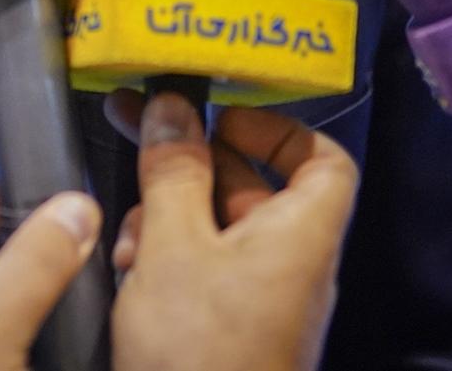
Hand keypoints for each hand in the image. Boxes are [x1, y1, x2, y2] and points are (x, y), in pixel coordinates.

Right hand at [106, 92, 356, 370]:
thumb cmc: (199, 352)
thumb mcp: (173, 245)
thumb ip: (173, 171)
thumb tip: (171, 105)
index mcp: (300, 233)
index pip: (323, 160)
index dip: (277, 128)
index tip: (220, 117)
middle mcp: (291, 263)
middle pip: (256, 187)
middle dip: (193, 164)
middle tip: (135, 131)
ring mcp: (261, 299)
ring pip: (220, 226)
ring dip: (169, 213)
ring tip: (128, 230)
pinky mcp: (231, 328)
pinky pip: (207, 268)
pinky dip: (168, 255)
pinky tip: (129, 268)